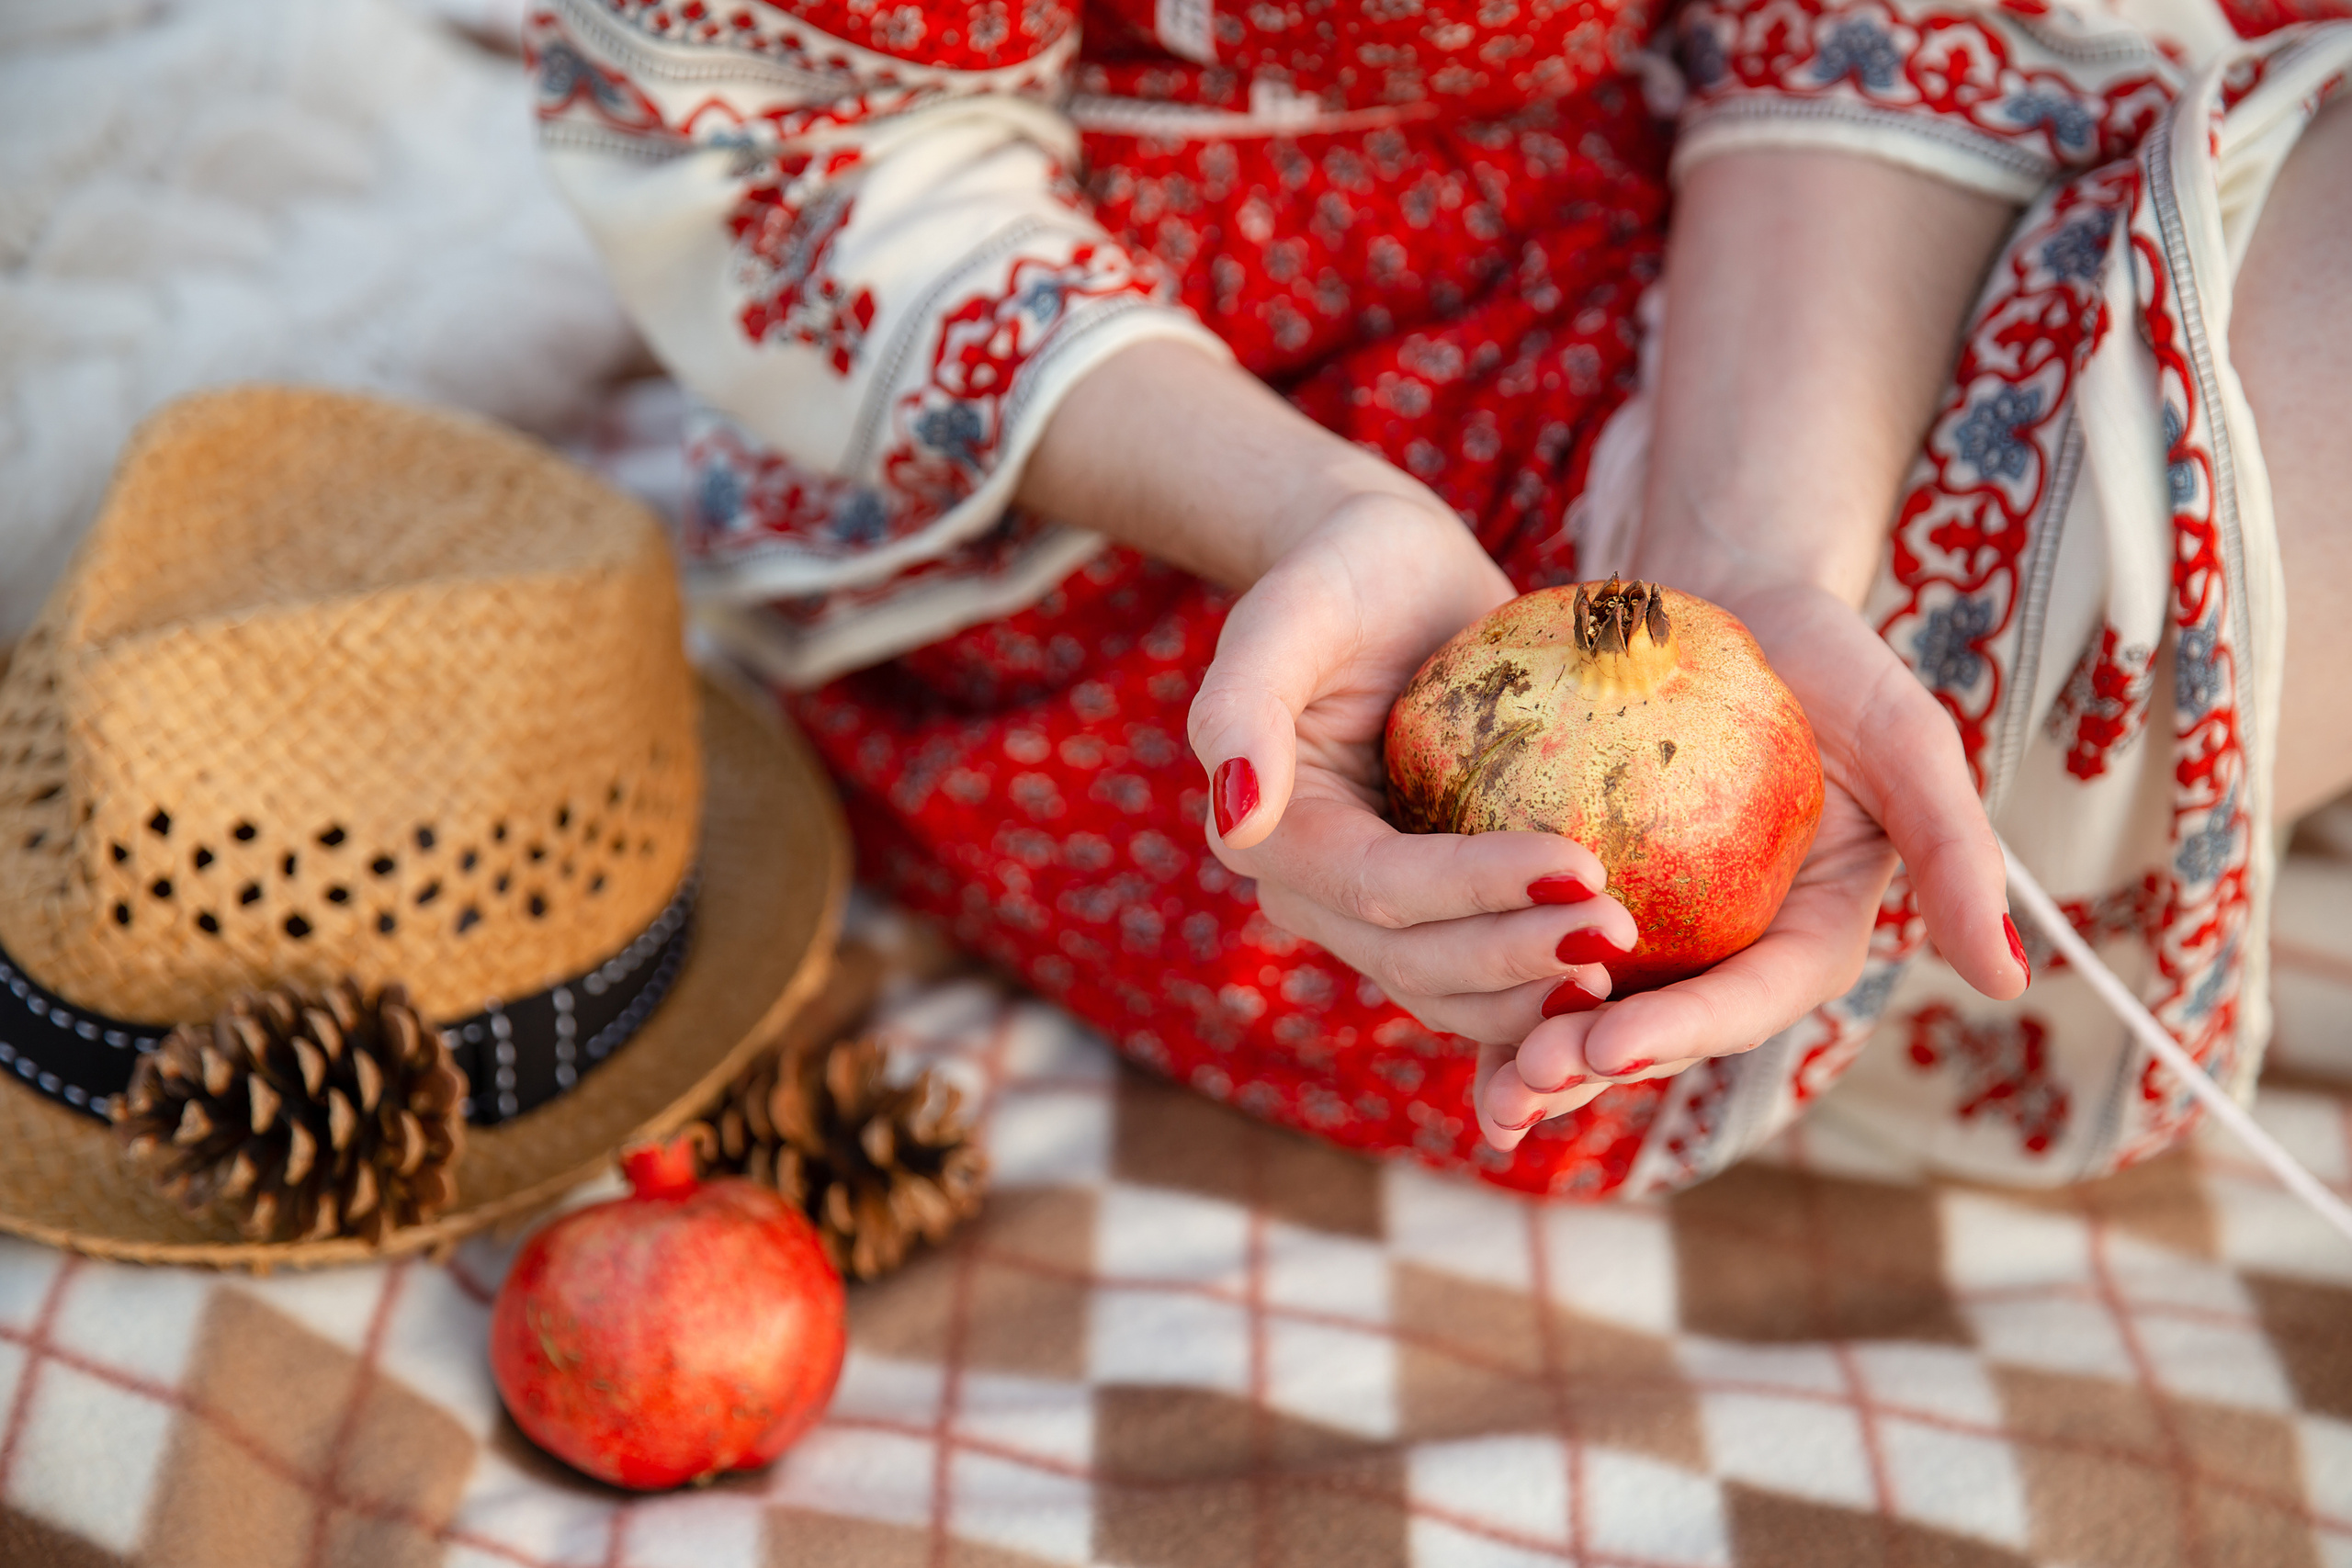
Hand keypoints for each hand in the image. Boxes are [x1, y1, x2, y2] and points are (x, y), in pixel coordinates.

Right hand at [1187, 492, 1640, 1044]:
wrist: (1390, 575)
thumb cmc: (1346, 570)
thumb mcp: (1294, 607)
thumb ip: (1242, 702)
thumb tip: (1236, 824)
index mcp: (1271, 836)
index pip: (1380, 889)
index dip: (1476, 891)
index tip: (1582, 868)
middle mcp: (1314, 891)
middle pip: (1415, 960)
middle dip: (1517, 959)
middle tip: (1623, 931)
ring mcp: (1372, 912)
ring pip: (1446, 990)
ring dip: (1533, 995)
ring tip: (1627, 967)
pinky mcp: (1432, 908)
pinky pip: (1480, 974)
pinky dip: (1537, 990)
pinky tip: (1618, 984)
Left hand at [1473, 580, 2029, 1149]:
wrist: (1729, 602)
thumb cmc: (1829, 657)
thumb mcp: (1905, 735)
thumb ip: (1957, 850)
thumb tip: (2013, 982)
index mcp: (1812, 938)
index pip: (1749, 1004)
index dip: (1683, 1033)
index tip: (1608, 1043)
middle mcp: (1734, 953)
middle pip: (1663, 1030)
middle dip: (1596, 1067)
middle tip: (1524, 1083)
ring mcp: (1662, 935)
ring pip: (1596, 1013)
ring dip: (1541, 1060)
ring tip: (1489, 1094)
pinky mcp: (1591, 901)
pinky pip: (1540, 956)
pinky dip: (1498, 991)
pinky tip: (1438, 1009)